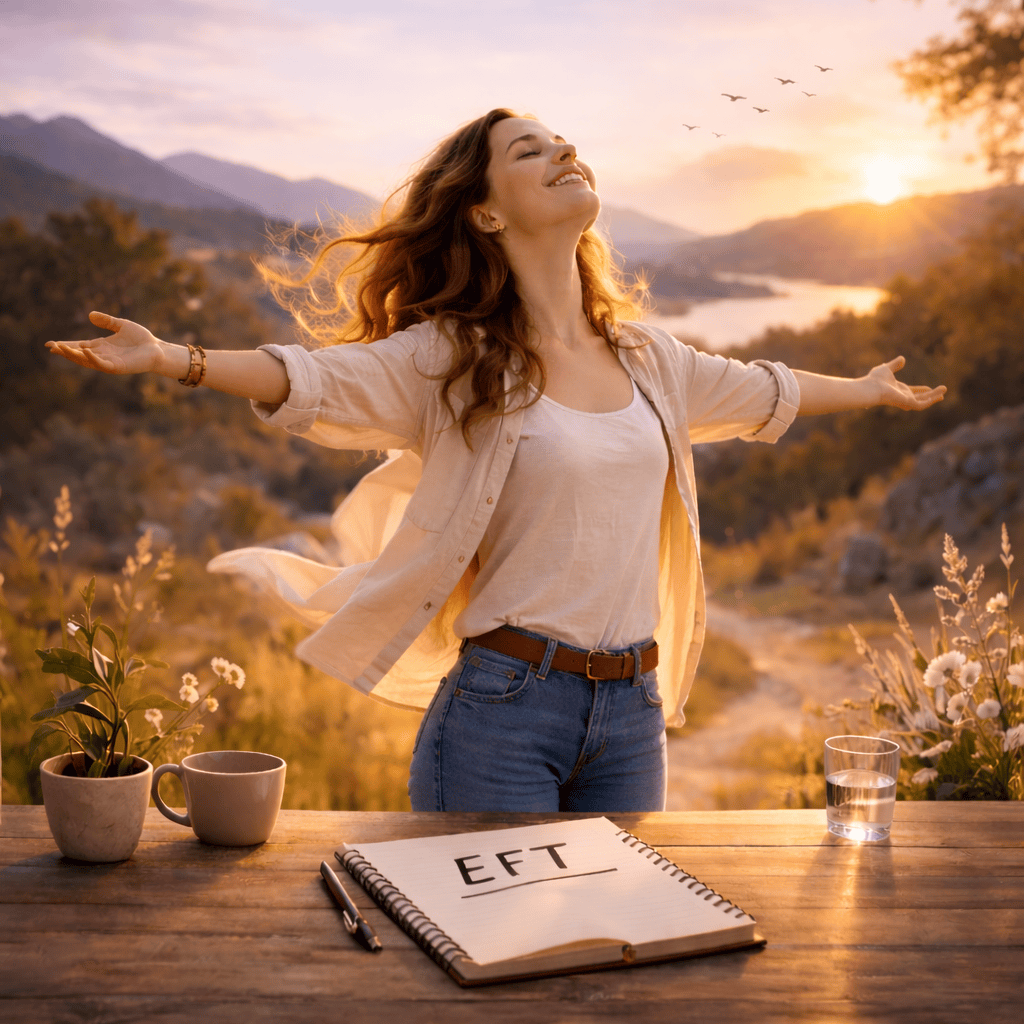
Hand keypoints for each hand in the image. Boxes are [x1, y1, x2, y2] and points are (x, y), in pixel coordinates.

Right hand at [46, 312, 163, 375]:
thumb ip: (107, 321)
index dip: (66, 345)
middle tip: (51, 347)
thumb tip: (90, 315)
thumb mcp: (122, 325)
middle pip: (79, 355)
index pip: (80, 346)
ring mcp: (110, 362)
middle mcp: (103, 355)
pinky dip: (92, 358)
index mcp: (102, 346)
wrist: (158, 349)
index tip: (51, 344)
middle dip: (65, 352)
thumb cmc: (142, 339)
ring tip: (60, 349)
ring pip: (87, 361)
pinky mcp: (118, 367)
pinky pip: (102, 364)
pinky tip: (85, 351)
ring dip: (74, 356)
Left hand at [867, 356, 945, 410]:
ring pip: (923, 401)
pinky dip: (930, 401)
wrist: (870, 387)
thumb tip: (902, 359)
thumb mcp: (886, 368)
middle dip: (931, 395)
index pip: (912, 392)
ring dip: (934, 397)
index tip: (929, 388)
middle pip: (919, 398)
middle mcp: (902, 397)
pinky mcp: (907, 403)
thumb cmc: (874, 380)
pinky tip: (938, 396)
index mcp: (897, 390)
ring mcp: (905, 401)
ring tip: (944, 391)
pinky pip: (921, 404)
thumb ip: (895, 364)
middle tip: (942, 392)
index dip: (921, 390)